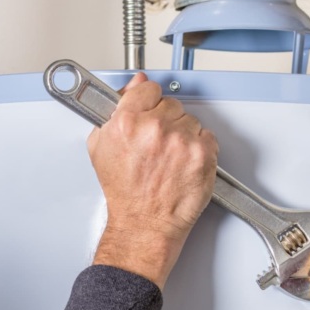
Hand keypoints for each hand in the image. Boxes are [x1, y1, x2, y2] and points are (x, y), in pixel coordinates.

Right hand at [87, 73, 218, 288]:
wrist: (145, 223)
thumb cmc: (125, 192)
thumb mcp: (102, 147)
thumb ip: (115, 110)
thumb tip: (134, 85)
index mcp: (127, 122)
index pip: (148, 88)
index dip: (149, 102)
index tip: (150, 111)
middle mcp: (155, 128)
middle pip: (171, 104)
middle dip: (166, 121)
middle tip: (158, 144)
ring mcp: (181, 141)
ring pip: (190, 120)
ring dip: (184, 135)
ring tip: (170, 157)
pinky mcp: (203, 154)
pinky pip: (208, 136)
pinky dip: (200, 148)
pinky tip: (184, 162)